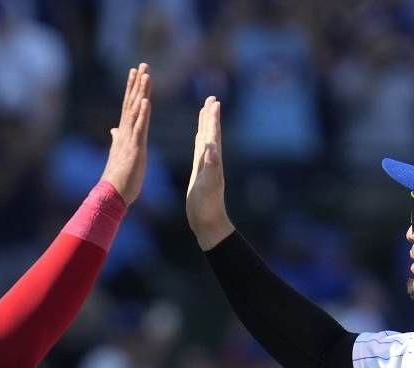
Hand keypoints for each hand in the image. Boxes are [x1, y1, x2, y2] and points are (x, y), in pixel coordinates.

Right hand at [100, 63, 150, 205]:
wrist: (112, 193)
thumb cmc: (118, 176)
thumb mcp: (120, 153)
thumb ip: (117, 138)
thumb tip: (113, 129)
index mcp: (124, 133)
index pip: (128, 106)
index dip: (132, 89)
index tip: (136, 72)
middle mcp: (125, 132)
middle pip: (131, 103)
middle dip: (137, 83)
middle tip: (142, 65)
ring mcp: (130, 139)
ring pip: (135, 111)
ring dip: (140, 92)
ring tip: (144, 75)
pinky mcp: (135, 148)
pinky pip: (139, 128)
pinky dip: (143, 114)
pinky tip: (146, 101)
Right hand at [186, 96, 234, 250]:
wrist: (207, 222)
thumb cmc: (207, 205)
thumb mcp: (208, 184)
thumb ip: (210, 164)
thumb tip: (210, 146)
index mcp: (213, 161)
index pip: (213, 135)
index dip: (213, 118)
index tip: (213, 101)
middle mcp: (211, 160)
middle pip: (211, 133)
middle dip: (211, 116)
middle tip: (211, 98)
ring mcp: (205, 166)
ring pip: (206, 139)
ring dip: (206, 125)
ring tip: (205, 111)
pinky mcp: (199, 172)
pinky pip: (199, 151)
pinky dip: (200, 141)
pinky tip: (199, 137)